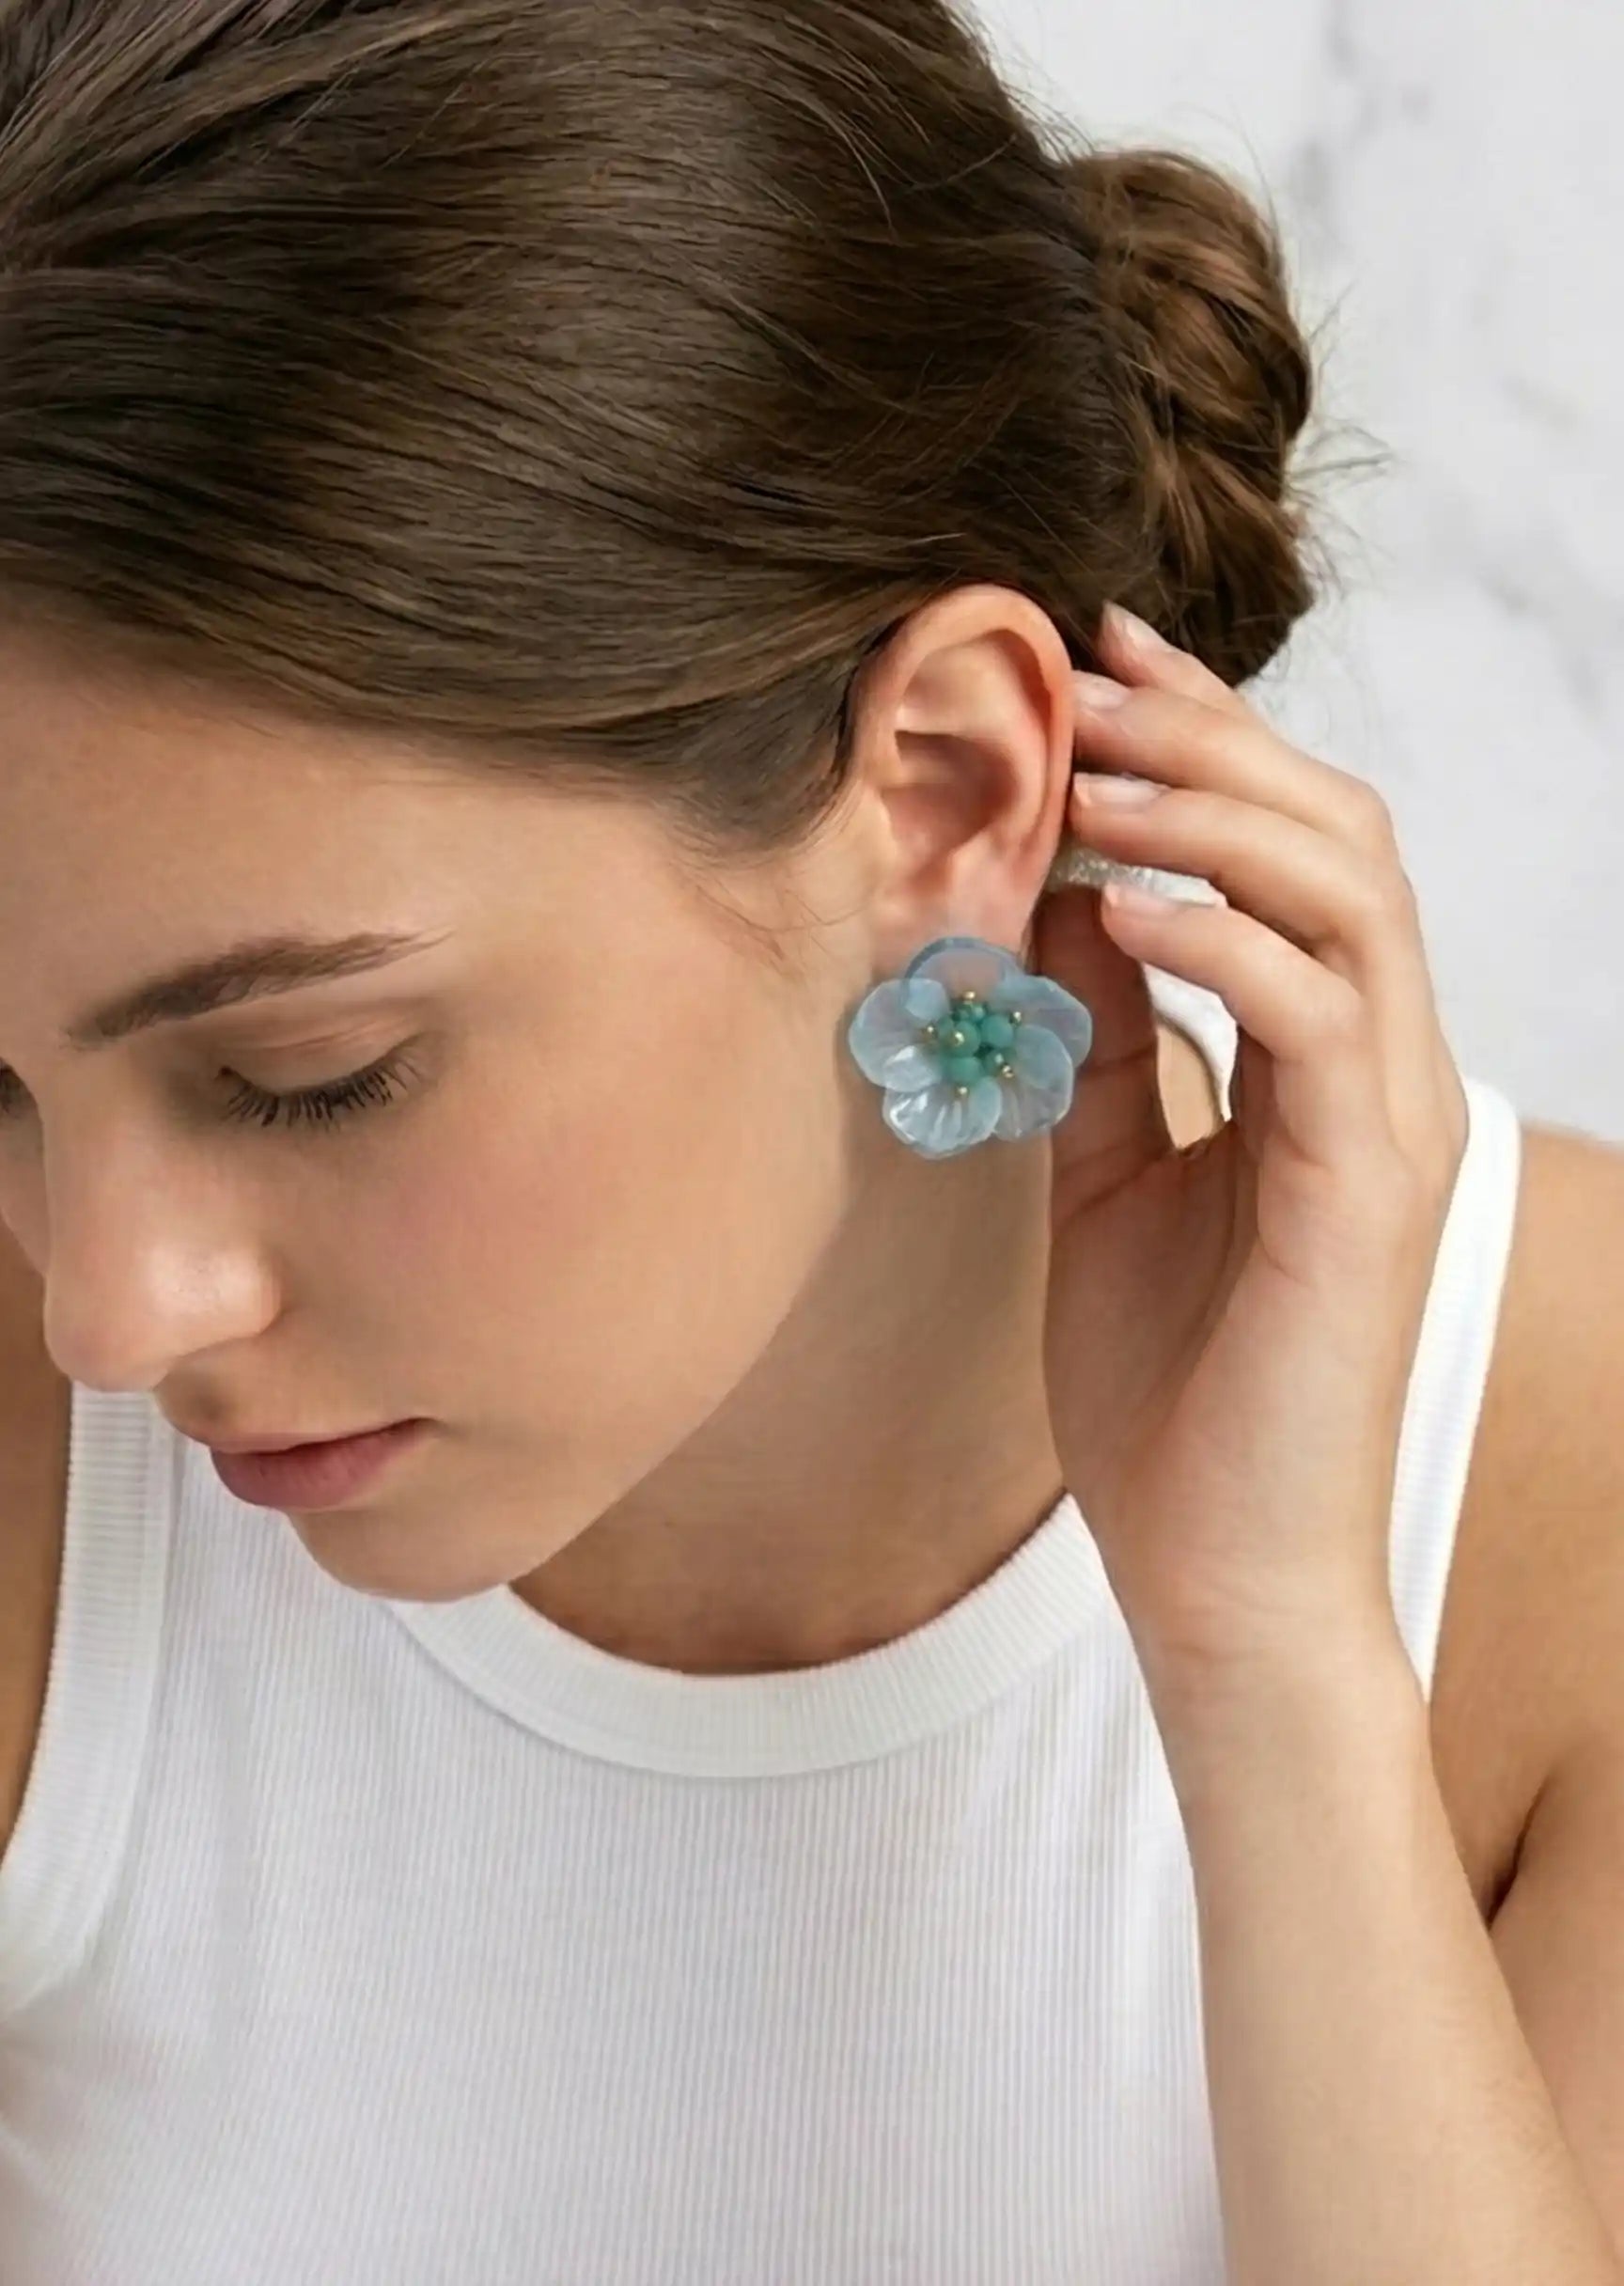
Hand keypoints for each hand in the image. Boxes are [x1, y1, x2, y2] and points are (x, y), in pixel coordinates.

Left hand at [1029, 606, 1470, 1689]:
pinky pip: (1320, 1007)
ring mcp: (1393, 1120)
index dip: (1206, 741)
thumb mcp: (1103, 1173)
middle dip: (1209, 739)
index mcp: (1329, 1059)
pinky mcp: (1372, 1183)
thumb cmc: (1168, 1386)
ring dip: (1217, 810)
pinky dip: (1225, 933)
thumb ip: (1098, 1039)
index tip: (1097, 663)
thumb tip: (1060, 903)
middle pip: (1337, 832)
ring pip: (1351, 891)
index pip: (1294, 849)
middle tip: (1083, 684)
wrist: (1218, 1569)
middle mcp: (1385, 1067)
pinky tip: (1121, 905)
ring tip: (1092, 777)